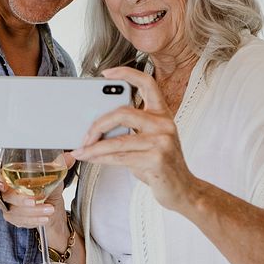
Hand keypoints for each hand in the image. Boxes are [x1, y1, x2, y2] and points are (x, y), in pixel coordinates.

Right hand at [0, 152, 74, 245]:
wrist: (53, 209)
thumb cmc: (48, 190)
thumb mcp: (54, 176)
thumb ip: (59, 165)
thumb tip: (70, 156)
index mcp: (12, 178)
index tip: (4, 185)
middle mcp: (7, 192)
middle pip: (8, 197)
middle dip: (22, 199)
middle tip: (36, 199)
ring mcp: (9, 207)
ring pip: (16, 211)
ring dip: (34, 212)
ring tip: (49, 209)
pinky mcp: (15, 219)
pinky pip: (21, 221)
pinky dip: (34, 220)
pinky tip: (45, 218)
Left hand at [72, 67, 197, 211]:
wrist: (184, 190)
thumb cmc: (162, 164)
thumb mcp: (150, 140)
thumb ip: (131, 129)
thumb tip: (96, 127)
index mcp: (162, 113)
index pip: (147, 83)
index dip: (126, 74)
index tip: (106, 73)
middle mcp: (164, 123)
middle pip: (122, 113)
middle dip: (97, 124)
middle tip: (84, 134)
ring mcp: (162, 141)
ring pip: (117, 140)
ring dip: (94, 147)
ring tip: (80, 150)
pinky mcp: (157, 159)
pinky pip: (120, 157)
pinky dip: (101, 158)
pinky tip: (91, 159)